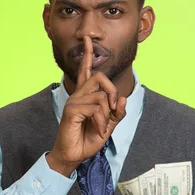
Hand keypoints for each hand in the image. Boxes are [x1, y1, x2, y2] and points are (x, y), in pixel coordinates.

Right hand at [47, 36, 126, 176]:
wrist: (73, 155)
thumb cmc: (87, 139)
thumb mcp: (108, 125)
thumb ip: (116, 112)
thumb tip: (121, 98)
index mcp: (85, 96)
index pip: (86, 70)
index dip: (88, 54)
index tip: (88, 39)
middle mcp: (78, 95)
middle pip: (99, 77)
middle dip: (112, 91)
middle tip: (113, 110)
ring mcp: (74, 101)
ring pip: (100, 95)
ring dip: (107, 114)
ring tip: (101, 127)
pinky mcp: (72, 110)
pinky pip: (95, 108)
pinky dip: (101, 122)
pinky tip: (98, 131)